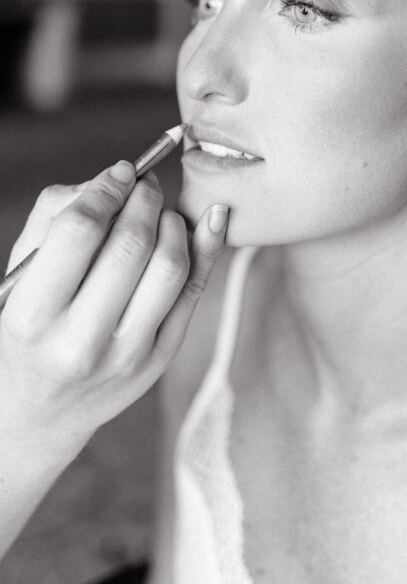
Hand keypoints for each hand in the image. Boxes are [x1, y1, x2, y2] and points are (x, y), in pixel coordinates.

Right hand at [0, 161, 227, 453]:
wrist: (36, 411)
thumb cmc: (27, 327)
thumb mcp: (20, 275)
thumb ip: (55, 216)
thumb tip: (116, 178)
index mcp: (32, 316)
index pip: (80, 231)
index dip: (107, 189)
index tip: (121, 172)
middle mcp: (79, 341)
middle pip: (131, 246)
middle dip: (146, 200)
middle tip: (146, 186)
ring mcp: (125, 356)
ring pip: (170, 268)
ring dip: (174, 223)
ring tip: (161, 213)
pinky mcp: (157, 361)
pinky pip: (193, 293)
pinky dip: (207, 248)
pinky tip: (209, 219)